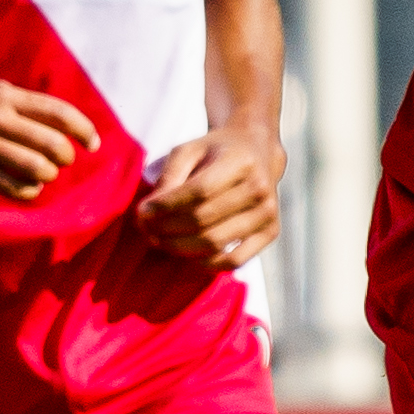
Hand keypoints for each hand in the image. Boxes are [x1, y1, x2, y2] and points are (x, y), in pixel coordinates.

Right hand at [0, 82, 100, 198]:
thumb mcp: (4, 96)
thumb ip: (35, 110)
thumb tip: (78, 133)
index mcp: (9, 97)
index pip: (59, 113)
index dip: (84, 130)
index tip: (92, 144)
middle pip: (51, 143)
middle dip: (66, 156)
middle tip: (63, 160)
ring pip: (35, 167)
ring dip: (49, 174)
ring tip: (47, 173)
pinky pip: (13, 187)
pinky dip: (30, 191)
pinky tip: (31, 186)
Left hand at [130, 127, 282, 272]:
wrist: (256, 152)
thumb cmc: (215, 152)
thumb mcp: (189, 150)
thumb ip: (169, 176)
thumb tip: (149, 211)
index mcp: (240, 161)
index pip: (199, 191)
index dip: (167, 205)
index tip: (142, 211)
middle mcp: (259, 188)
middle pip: (203, 219)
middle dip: (166, 228)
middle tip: (145, 229)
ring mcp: (268, 213)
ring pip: (215, 242)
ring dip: (179, 247)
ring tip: (159, 240)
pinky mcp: (271, 232)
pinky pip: (235, 260)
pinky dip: (206, 263)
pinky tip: (187, 253)